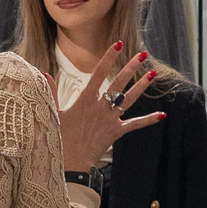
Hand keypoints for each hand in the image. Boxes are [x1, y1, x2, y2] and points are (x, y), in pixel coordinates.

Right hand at [59, 45, 162, 171]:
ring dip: (141, 86)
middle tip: (142, 54)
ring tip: (152, 74)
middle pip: (118, 83)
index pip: (98, 73)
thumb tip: (43, 74)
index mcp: (85, 101)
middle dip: (131, 67)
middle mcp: (100, 107)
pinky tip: (162, 114)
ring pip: (129, 99)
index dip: (108, 58)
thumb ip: (50, 93)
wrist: (70, 163)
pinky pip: (135, 124)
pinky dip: (149, 120)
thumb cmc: (59, 139)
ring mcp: (110, 119)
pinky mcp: (116, 132)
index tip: (117, 44)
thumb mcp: (53, 114)